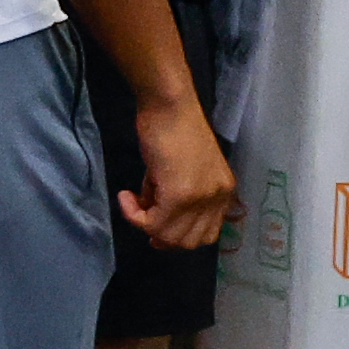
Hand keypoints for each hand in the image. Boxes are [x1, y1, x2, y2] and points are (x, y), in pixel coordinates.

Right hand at [119, 90, 235, 253]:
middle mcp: (218, 197)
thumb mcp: (183, 169)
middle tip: (142, 216)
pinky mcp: (179, 195)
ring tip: (134, 199)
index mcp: (223, 191)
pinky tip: (125, 196)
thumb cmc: (173, 128)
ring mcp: (200, 198)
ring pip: (171, 237)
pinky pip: (152, 223)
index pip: (206, 234)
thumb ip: (178, 195)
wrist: (170, 106)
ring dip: (146, 224)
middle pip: (189, 242)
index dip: (178, 235)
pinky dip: (132, 215)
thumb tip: (154, 214)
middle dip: (161, 234)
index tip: (156, 225)